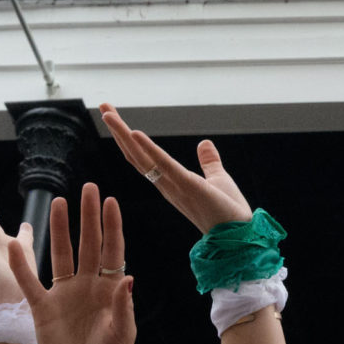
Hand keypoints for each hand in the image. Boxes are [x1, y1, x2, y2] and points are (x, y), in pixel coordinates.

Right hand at [6, 186, 133, 343]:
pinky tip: (15, 244)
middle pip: (87, 245)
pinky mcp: (43, 307)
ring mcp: (64, 294)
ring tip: (57, 202)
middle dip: (88, 217)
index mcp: (109, 290)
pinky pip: (29, 282)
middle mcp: (87, 286)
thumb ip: (123, 306)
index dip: (112, 227)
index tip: (111, 201)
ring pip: (60, 254)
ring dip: (59, 229)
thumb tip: (126, 276)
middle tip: (88, 188)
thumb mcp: (123, 335)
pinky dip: (21, 265)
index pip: (112, 251)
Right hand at [101, 104, 253, 232]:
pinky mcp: (188, 186)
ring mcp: (174, 186)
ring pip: (141, 158)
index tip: (114, 117)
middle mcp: (165, 184)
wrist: (240, 236)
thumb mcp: (217, 179)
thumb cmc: (228, 211)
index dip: (126, 138)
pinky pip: (164, 165)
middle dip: (118, 130)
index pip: (142, 157)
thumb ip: (208, 162)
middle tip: (103, 106)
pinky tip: (134, 133)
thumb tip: (205, 143)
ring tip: (108, 113)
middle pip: (135, 154)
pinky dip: (148, 149)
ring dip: (123, 135)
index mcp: (170, 182)